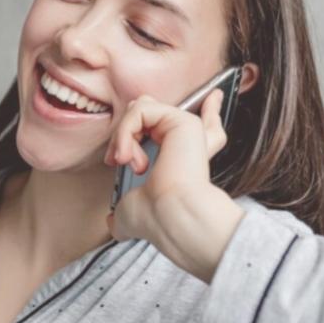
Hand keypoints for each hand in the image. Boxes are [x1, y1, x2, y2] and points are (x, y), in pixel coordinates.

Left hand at [103, 88, 244, 282]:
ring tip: (126, 160)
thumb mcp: (129, 208)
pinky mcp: (183, 121)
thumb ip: (122, 208)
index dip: (205, 112)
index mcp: (182, 159)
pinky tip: (128, 155)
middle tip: (119, 159)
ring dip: (123, 135)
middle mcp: (188, 142)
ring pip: (141, 108)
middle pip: (154, 108)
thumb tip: (112, 222)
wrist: (169, 216)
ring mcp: (187, 130)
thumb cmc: (153, 218)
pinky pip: (141, 110)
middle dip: (125, 130)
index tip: (211, 99)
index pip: (195, 126)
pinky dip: (125, 132)